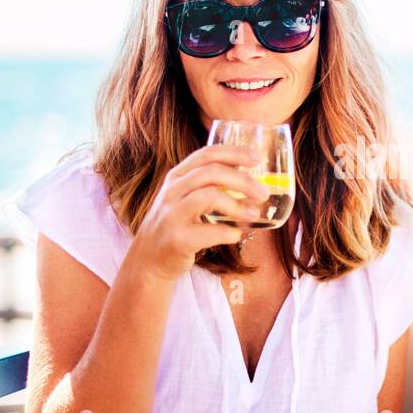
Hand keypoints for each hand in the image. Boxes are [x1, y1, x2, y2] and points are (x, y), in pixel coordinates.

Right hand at [127, 144, 270, 280]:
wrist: (148, 259)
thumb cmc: (176, 225)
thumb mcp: (184, 197)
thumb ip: (208, 185)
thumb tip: (250, 180)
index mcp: (177, 176)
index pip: (207, 154)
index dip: (235, 153)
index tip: (258, 158)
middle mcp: (172, 191)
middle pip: (212, 172)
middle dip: (243, 180)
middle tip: (263, 192)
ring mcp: (172, 214)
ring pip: (209, 196)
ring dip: (238, 205)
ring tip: (254, 215)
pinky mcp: (177, 239)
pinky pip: (209, 231)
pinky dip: (228, 232)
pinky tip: (236, 235)